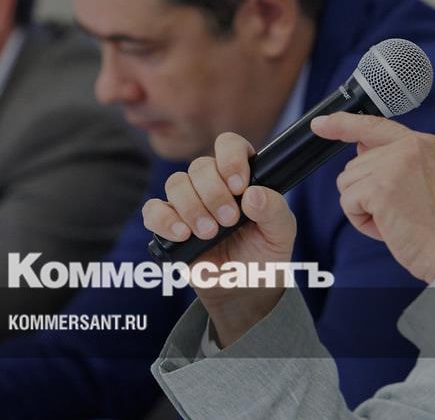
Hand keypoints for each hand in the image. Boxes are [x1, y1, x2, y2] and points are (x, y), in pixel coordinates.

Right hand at [141, 132, 296, 346]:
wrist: (245, 289)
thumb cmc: (264, 254)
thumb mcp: (281, 233)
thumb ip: (274, 210)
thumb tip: (252, 194)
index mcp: (241, 176)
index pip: (229, 144)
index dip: (231, 159)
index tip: (239, 185)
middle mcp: (212, 183)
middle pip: (200, 166)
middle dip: (214, 193)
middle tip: (229, 221)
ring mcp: (188, 203)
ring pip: (176, 183)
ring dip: (192, 207)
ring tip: (209, 233)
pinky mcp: (168, 225)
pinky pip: (153, 210)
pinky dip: (164, 220)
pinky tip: (182, 234)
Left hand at [311, 112, 434, 282]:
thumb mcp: (428, 182)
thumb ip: (396, 162)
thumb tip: (360, 148)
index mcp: (424, 144)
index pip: (375, 125)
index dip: (344, 124)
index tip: (321, 123)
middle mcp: (410, 147)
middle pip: (356, 165)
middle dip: (367, 194)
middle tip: (399, 214)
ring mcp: (394, 165)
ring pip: (348, 183)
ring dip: (364, 208)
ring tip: (396, 221)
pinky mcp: (380, 187)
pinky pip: (348, 201)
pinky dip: (361, 221)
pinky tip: (388, 227)